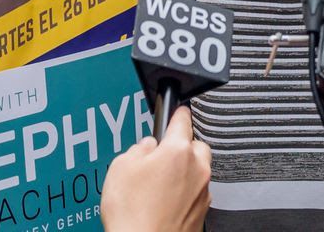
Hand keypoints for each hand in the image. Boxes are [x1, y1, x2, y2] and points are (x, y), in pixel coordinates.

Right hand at [99, 105, 211, 231]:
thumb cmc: (134, 215)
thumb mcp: (121, 167)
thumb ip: (137, 148)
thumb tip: (146, 147)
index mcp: (178, 151)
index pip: (182, 119)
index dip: (176, 111)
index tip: (175, 109)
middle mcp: (197, 169)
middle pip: (196, 145)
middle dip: (182, 145)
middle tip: (161, 154)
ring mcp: (202, 192)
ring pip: (199, 169)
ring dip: (184, 170)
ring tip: (159, 183)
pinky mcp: (202, 212)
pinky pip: (196, 192)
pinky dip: (185, 192)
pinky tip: (165, 201)